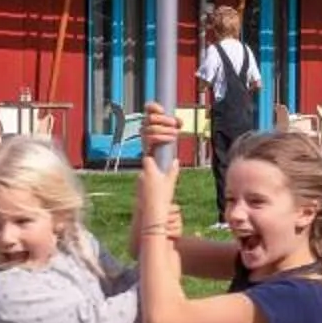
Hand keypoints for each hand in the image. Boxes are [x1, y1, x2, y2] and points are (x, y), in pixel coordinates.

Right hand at [132, 101, 177, 227]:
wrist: (152, 214)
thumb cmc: (159, 203)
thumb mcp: (167, 183)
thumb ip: (170, 171)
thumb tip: (174, 161)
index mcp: (149, 159)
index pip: (148, 134)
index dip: (152, 119)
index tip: (157, 108)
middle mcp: (145, 159)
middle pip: (146, 129)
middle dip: (160, 119)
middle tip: (175, 120)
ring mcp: (145, 162)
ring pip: (148, 134)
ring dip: (163, 128)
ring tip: (176, 129)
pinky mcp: (147, 167)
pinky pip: (150, 145)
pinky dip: (159, 137)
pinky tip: (171, 135)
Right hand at [138, 100, 182, 154]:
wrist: (161, 152)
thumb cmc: (167, 135)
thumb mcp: (174, 127)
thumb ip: (177, 122)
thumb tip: (179, 121)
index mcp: (151, 116)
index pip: (148, 108)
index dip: (154, 107)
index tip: (163, 111)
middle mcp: (145, 124)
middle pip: (151, 117)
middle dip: (164, 120)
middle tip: (174, 123)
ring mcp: (144, 133)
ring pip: (153, 128)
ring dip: (166, 130)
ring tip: (175, 133)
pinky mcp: (145, 143)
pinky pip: (153, 138)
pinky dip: (164, 138)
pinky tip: (171, 139)